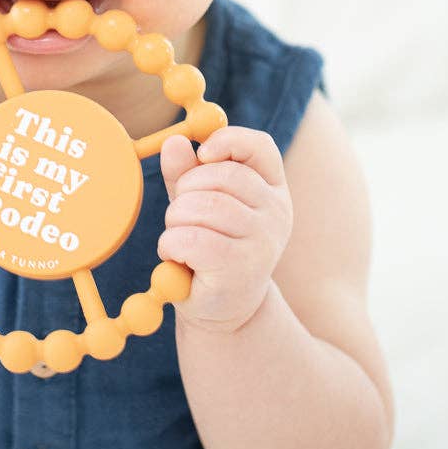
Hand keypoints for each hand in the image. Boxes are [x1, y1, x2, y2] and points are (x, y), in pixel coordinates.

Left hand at [158, 128, 292, 333]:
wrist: (223, 308)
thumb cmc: (210, 247)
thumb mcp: (198, 203)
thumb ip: (186, 172)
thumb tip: (173, 141)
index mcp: (272, 189)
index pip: (260, 147)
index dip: (227, 140)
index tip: (201, 153)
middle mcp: (276, 213)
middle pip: (223, 175)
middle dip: (187, 189)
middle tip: (179, 212)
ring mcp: (263, 242)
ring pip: (205, 206)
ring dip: (176, 218)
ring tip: (178, 235)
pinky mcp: (240, 270)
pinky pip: (193, 239)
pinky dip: (171, 243)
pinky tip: (175, 256)